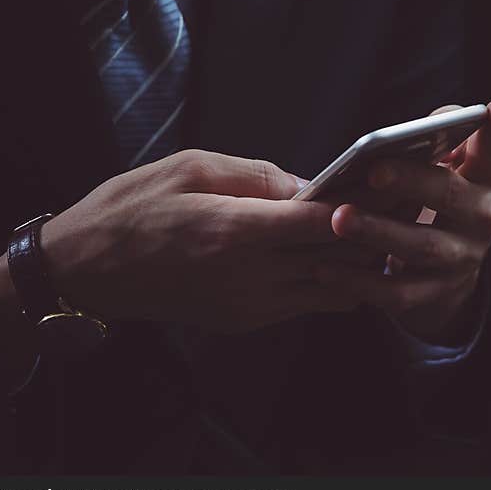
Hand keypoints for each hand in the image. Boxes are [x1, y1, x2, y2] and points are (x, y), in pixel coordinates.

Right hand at [34, 150, 359, 331]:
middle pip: (335, 259)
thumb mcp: (190, 168)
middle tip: (404, 210)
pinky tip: (340, 260)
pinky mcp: (244, 321)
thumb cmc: (131, 208)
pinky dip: (332, 284)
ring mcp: (248, 305)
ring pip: (330, 290)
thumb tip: (309, 186)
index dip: (363, 205)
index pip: (320, 223)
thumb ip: (257, 176)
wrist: (86, 271)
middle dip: (374, 234)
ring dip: (359, 265)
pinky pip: (306, 305)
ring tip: (381, 236)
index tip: (390, 188)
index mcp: (233, 230)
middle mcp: (247, 275)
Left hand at [318, 98, 490, 341]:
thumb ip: (440, 133)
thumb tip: (419, 126)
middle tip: (374, 170)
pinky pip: (396, 291)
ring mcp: (462, 258)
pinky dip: (359, 281)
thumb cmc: (440, 194)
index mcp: (489, 178)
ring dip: (378, 232)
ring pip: (421, 246)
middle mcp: (484, 218)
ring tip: (339, 218)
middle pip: (450, 196)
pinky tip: (324, 268)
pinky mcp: (436, 293)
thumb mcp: (452, 164)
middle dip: (412, 182)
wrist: (449, 269)